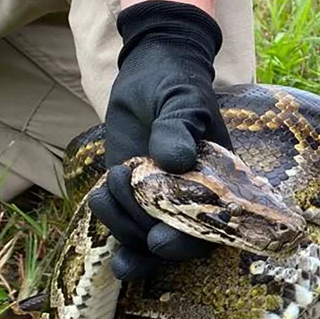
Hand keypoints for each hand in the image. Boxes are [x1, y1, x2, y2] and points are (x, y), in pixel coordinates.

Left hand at [87, 0, 230, 280]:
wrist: (149, 74)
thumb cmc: (177, 85)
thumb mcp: (182, 100)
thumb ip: (179, 128)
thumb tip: (176, 161)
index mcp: (218, 185)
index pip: (211, 229)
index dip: (187, 244)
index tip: (159, 241)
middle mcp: (192, 201)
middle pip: (175, 244)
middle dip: (147, 240)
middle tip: (128, 219)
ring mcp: (159, 203)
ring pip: (143, 239)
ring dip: (121, 224)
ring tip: (109, 185)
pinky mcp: (131, 198)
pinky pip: (122, 226)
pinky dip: (109, 221)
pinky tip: (101, 196)